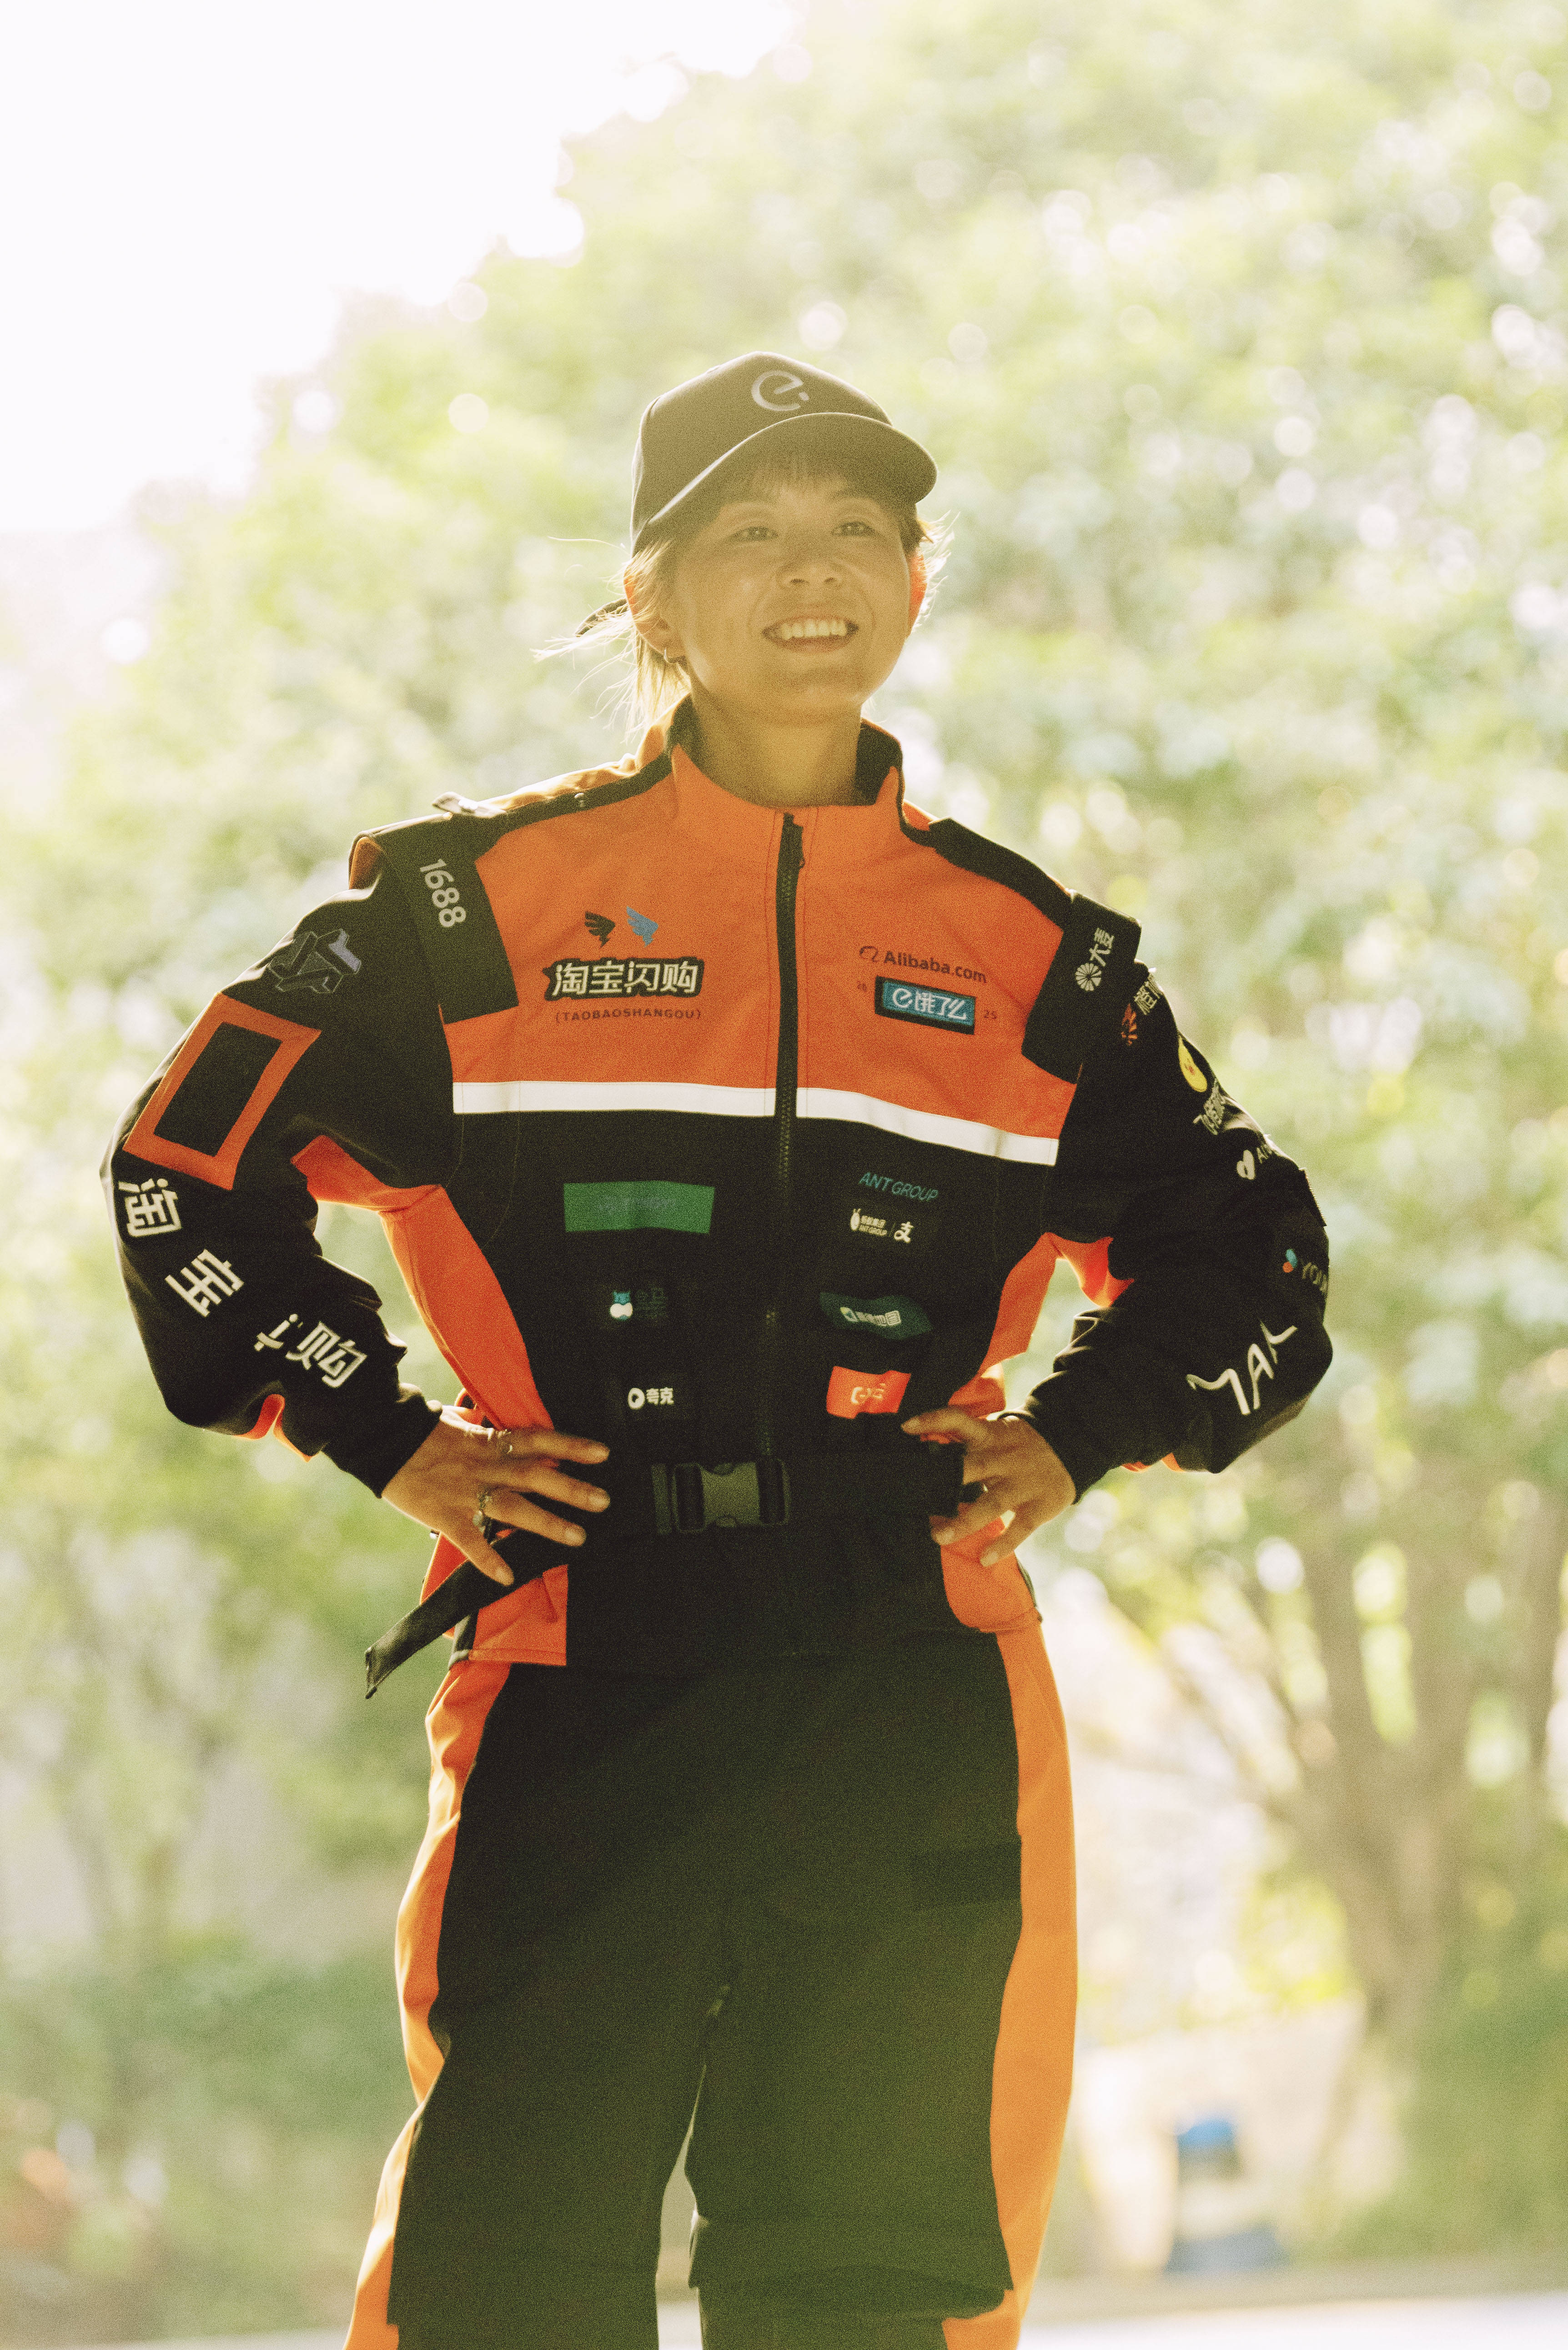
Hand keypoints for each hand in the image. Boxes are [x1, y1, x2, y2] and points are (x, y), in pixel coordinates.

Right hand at [382, 1411, 609, 1587]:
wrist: (381, 1438)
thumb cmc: (421, 1429)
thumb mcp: (459, 1422)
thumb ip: (483, 1430)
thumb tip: (499, 1428)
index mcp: (490, 1441)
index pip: (539, 1439)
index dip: (571, 1446)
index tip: (603, 1453)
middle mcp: (485, 1466)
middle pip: (536, 1476)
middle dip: (572, 1489)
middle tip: (604, 1502)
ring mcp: (466, 1492)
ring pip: (514, 1508)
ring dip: (547, 1523)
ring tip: (577, 1537)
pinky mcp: (445, 1515)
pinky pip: (470, 1540)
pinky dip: (488, 1559)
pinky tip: (507, 1577)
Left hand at [901, 1409, 1074, 1566]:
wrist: (1070, 1444)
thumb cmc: (1018, 1445)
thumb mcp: (994, 1436)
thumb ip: (967, 1447)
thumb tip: (924, 1460)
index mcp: (989, 1436)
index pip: (959, 1420)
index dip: (934, 1420)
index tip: (907, 1427)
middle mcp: (1004, 1458)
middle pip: (971, 1468)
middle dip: (945, 1483)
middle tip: (915, 1500)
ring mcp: (1023, 1482)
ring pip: (992, 1503)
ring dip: (964, 1521)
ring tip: (939, 1537)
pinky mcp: (1040, 1505)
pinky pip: (1020, 1527)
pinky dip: (1003, 1544)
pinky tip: (985, 1559)